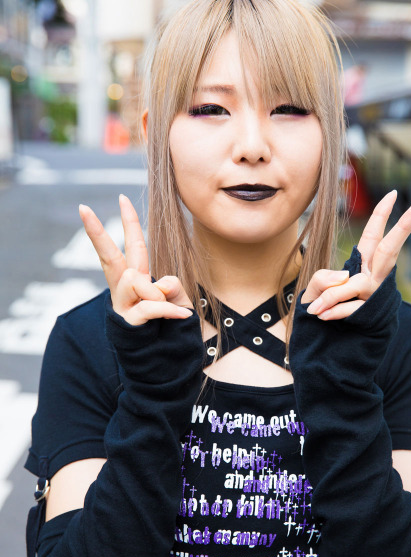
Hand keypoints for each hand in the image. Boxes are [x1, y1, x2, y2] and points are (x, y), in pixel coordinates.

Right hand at [79, 194, 193, 324]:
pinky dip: (169, 309)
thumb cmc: (170, 326)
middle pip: (108, 256)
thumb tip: (158, 285)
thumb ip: (170, 287)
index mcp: (137, 279)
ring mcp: (122, 305)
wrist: (165, 359)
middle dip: (96, 232)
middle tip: (82, 208)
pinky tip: (182, 315)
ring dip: (158, 294)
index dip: (130, 222)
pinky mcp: (128, 322)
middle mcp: (124, 289)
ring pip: (135, 281)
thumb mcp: (177, 300)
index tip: (123, 197)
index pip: (133, 245)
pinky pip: (150, 305)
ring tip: (171, 308)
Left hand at [302, 190, 410, 319]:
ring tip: (315, 308)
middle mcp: (373, 277)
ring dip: (332, 297)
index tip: (394, 193)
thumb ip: (324, 278)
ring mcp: (373, 295)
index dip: (381, 214)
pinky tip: (323, 318)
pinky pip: (349, 308)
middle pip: (389, 249)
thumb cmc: (322, 307)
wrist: (327, 342)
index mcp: (362, 263)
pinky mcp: (370, 314)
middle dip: (404, 227)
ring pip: (356, 285)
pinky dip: (333, 312)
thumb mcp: (315, 287)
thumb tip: (345, 278)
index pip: (372, 235)